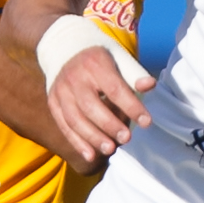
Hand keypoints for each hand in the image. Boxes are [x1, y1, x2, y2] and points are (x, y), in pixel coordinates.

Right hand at [46, 45, 152, 165]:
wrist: (64, 48)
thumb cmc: (99, 57)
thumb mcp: (119, 57)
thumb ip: (134, 73)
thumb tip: (149, 86)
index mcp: (94, 63)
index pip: (114, 88)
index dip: (131, 106)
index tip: (147, 122)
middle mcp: (74, 77)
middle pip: (91, 106)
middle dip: (110, 125)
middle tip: (127, 138)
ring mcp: (61, 91)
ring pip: (75, 119)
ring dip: (93, 138)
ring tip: (111, 149)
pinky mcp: (53, 102)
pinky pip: (64, 125)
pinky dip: (77, 142)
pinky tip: (91, 155)